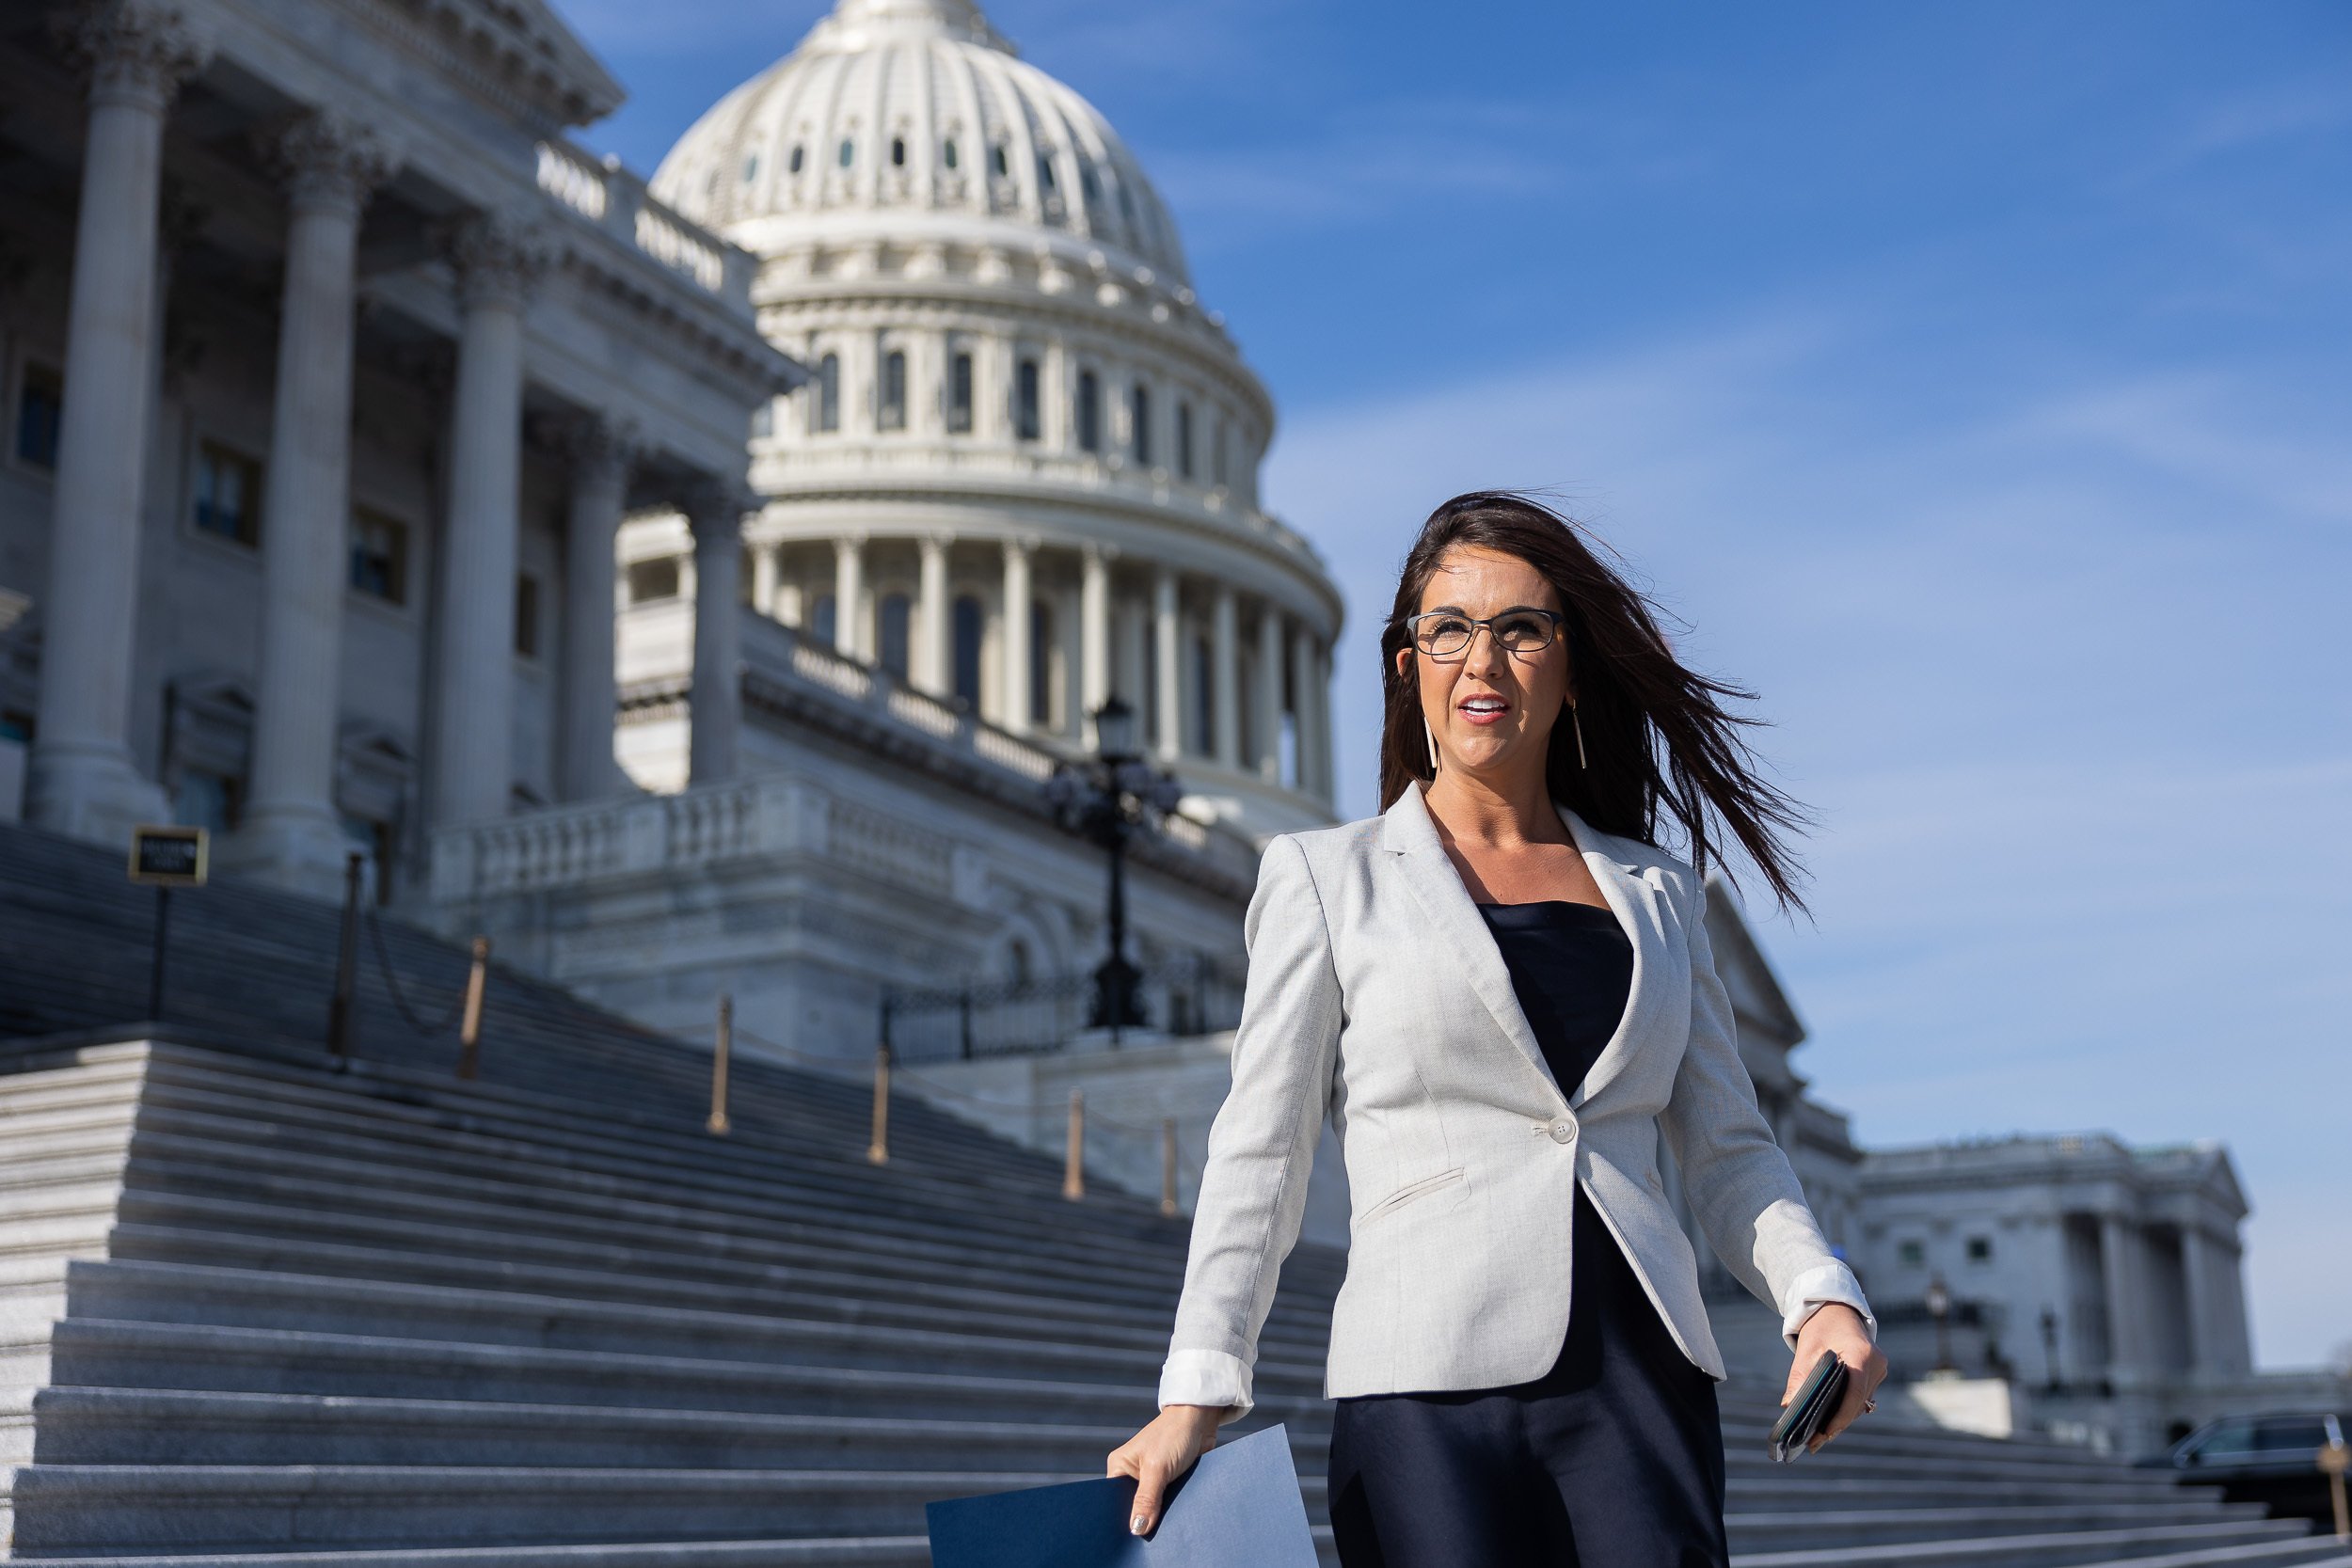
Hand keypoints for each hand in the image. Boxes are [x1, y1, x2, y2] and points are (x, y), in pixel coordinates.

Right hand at [1108, 1404, 1222, 1535]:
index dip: (1119, 1519)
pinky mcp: (1168, 1481)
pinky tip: (1173, 1521)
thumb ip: (1146, 1500)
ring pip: (1150, 1506)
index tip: (1127, 1540)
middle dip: (1141, 1519)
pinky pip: (1165, 1502)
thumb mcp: (1157, 1469)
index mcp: (1119, 1466)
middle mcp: (1131, 1472)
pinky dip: (1169, 1510)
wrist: (1202, 1420)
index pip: (1112, 1501)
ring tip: (1162, 1532)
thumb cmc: (1174, 1434)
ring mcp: (1150, 1478)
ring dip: (1158, 1515)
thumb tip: (1136, 1530)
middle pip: (1131, 1506)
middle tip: (1147, 1540)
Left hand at [1785, 1302, 1885, 1452]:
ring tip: (1817, 1438)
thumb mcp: (1806, 1350)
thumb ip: (1800, 1378)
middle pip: (1857, 1402)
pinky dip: (1846, 1408)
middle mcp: (1876, 1363)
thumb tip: (1789, 1407)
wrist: (1837, 1309)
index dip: (1840, 1416)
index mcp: (1861, 1353)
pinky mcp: (1876, 1373)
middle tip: (1814, 1443)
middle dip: (1837, 1423)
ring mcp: (1879, 1369)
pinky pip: (1862, 1396)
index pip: (1854, 1391)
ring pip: (1860, 1402)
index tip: (1824, 1433)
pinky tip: (1829, 1422)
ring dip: (1842, 1419)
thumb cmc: (1820, 1327)